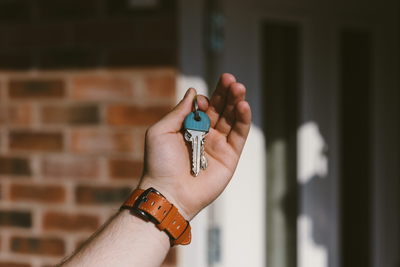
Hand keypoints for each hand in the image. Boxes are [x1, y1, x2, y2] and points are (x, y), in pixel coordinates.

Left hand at [138, 73, 250, 220]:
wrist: (168, 192)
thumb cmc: (160, 163)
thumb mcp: (161, 131)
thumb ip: (178, 112)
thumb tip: (193, 92)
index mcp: (189, 128)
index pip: (204, 107)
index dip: (207, 99)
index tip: (203, 100)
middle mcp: (206, 134)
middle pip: (221, 109)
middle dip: (226, 93)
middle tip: (230, 79)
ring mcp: (219, 145)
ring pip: (232, 119)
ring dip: (237, 102)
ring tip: (238, 88)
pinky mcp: (230, 156)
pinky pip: (239, 135)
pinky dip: (243, 120)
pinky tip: (243, 106)